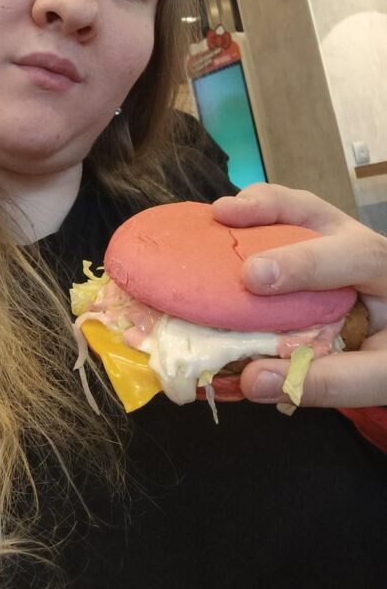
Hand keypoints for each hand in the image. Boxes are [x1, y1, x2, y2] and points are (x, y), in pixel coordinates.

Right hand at [212, 184, 386, 407]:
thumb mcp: (378, 376)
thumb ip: (326, 381)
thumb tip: (250, 381)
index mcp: (385, 272)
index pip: (355, 256)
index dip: (302, 263)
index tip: (254, 277)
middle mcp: (356, 244)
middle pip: (314, 211)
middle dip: (268, 208)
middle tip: (225, 214)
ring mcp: (330, 240)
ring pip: (293, 209)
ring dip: (253, 208)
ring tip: (218, 214)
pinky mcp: (306, 247)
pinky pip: (276, 225)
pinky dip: (246, 225)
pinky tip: (219, 233)